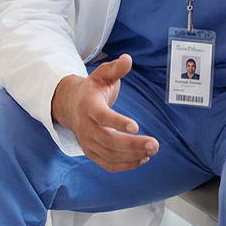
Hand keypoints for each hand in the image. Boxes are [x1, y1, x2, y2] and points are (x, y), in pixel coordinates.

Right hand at [50, 54, 158, 171]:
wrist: (71, 105)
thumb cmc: (92, 89)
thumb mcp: (102, 74)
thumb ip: (116, 68)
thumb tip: (128, 59)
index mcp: (88, 106)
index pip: (102, 117)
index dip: (117, 122)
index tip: (136, 126)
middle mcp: (85, 127)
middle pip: (108, 140)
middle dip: (132, 145)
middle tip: (154, 144)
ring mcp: (87, 142)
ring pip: (109, 155)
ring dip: (132, 156)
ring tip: (152, 151)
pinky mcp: (91, 153)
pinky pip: (108, 164)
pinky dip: (125, 165)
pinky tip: (142, 159)